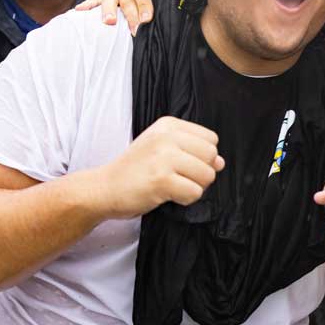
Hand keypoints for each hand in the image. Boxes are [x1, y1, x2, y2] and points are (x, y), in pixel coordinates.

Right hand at [90, 116, 224, 218]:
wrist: (103, 187)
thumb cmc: (135, 170)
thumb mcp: (162, 149)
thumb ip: (193, 151)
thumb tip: (221, 162)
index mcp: (168, 125)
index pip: (211, 138)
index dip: (203, 156)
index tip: (182, 164)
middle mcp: (167, 136)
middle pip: (212, 156)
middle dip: (201, 172)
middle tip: (177, 177)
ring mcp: (164, 157)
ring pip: (207, 175)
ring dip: (193, 187)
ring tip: (171, 186)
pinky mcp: (161, 179)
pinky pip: (194, 192)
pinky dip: (185, 199)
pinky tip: (167, 195)